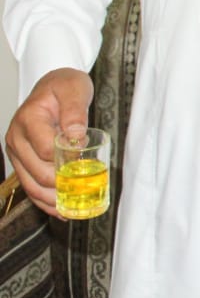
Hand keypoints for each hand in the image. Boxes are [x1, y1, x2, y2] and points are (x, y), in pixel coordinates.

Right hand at [4, 68, 92, 216]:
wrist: (53, 86)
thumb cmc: (64, 86)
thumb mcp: (75, 89)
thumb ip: (75, 110)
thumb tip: (76, 136)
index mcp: (28, 120)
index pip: (46, 149)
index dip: (66, 158)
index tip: (84, 158)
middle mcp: (16, 138)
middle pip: (37, 172)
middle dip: (60, 184)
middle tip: (82, 191)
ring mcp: (17, 152)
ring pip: (31, 184)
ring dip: (51, 199)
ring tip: (72, 209)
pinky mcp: (23, 161)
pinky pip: (30, 185)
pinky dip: (45, 200)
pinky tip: (60, 210)